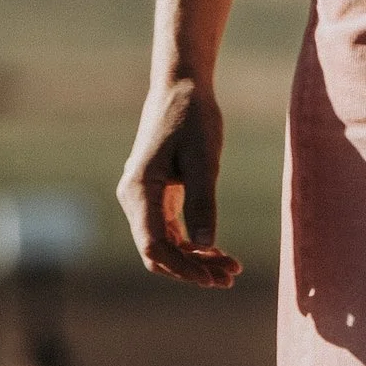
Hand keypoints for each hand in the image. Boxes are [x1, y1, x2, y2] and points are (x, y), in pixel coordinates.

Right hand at [118, 74, 242, 288]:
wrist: (181, 87)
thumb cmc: (193, 117)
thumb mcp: (204, 161)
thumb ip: (203, 203)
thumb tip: (205, 245)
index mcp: (139, 190)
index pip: (155, 246)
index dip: (183, 268)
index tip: (214, 278)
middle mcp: (134, 197)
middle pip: (158, 251)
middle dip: (192, 269)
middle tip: (230, 277)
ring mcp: (142, 197)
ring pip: (165, 243)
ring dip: (195, 259)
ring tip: (232, 268)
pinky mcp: (156, 194)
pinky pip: (169, 229)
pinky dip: (192, 243)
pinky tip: (219, 251)